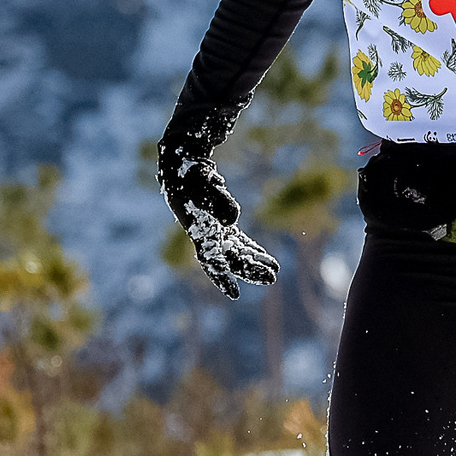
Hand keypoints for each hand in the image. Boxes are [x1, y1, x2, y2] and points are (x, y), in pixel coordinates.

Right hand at [157, 103, 278, 300]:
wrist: (181, 161)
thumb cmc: (192, 173)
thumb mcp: (205, 184)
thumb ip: (220, 202)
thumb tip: (233, 221)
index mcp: (199, 231)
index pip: (212, 261)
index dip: (223, 278)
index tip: (236, 294)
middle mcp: (205, 235)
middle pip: (230, 259)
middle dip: (250, 269)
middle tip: (272, 278)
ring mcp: (211, 230)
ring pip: (235, 252)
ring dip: (253, 261)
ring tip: (274, 270)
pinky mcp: (217, 223)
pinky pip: (235, 241)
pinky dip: (249, 248)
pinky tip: (262, 255)